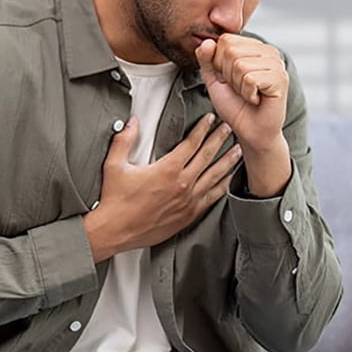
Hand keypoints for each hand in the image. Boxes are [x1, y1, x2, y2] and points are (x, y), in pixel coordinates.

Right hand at [83, 113, 240, 261]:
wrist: (115, 231)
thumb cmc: (115, 201)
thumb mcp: (114, 165)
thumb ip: (124, 140)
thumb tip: (132, 122)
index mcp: (166, 170)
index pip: (191, 143)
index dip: (203, 128)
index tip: (210, 119)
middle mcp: (181, 185)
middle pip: (207, 156)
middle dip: (219, 139)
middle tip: (228, 129)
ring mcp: (187, 201)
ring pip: (214, 177)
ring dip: (227, 161)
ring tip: (237, 151)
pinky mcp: (188, 215)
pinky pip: (211, 198)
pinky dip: (222, 186)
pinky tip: (228, 180)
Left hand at [195, 34, 287, 151]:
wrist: (251, 131)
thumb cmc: (235, 106)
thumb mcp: (214, 80)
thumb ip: (207, 60)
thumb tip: (206, 42)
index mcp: (254, 47)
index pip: (225, 40)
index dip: (219, 63)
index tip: (231, 79)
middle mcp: (268, 51)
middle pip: (231, 51)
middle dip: (228, 75)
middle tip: (241, 89)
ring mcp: (276, 63)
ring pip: (240, 65)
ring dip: (238, 86)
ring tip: (249, 94)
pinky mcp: (280, 78)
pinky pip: (250, 79)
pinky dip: (247, 94)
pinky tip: (256, 99)